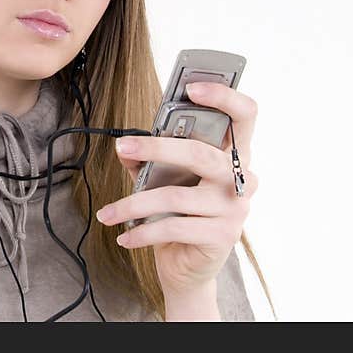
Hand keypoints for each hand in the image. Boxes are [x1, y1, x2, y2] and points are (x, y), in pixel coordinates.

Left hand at [96, 82, 259, 296]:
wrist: (189, 264)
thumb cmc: (178, 211)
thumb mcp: (163, 178)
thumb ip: (148, 158)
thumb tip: (125, 145)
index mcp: (233, 154)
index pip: (245, 115)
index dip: (224, 97)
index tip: (191, 88)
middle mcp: (241, 178)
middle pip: (200, 153)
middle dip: (156, 147)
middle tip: (123, 146)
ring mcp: (236, 208)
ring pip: (175, 195)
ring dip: (132, 205)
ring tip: (107, 214)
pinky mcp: (223, 236)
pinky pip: (174, 226)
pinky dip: (142, 232)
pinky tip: (124, 236)